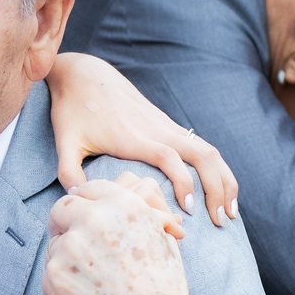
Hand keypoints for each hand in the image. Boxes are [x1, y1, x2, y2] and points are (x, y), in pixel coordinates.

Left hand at [43, 177, 204, 294]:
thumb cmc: (163, 288)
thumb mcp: (161, 239)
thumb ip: (139, 213)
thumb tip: (125, 197)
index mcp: (124, 204)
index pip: (90, 189)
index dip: (87, 203)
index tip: (84, 215)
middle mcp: (95, 218)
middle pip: (63, 207)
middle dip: (66, 222)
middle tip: (73, 240)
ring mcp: (72, 245)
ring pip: (54, 241)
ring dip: (65, 256)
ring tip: (89, 279)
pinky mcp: (56, 272)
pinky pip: (48, 269)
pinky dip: (59, 283)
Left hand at [47, 52, 238, 225]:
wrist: (85, 74)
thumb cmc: (72, 109)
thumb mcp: (64, 141)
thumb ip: (68, 171)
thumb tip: (76, 200)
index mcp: (133, 136)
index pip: (169, 158)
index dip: (183, 182)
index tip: (188, 209)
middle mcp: (156, 129)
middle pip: (202, 154)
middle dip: (218, 187)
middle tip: (222, 221)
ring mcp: (165, 125)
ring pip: (208, 150)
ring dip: (224, 179)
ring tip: (230, 210)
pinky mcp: (166, 124)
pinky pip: (201, 146)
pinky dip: (216, 168)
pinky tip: (219, 190)